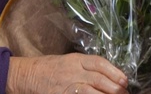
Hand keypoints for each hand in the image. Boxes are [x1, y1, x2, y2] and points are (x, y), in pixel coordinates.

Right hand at [6, 53, 128, 93]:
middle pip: (99, 79)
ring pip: (91, 92)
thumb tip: (109, 77)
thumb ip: (86, 68)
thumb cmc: (48, 68)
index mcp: (75, 60)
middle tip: (125, 93)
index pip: (99, 63)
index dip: (115, 72)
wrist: (25, 75)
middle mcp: (72, 72)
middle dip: (115, 88)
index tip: (125, 80)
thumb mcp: (68, 62)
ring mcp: (66, 86)